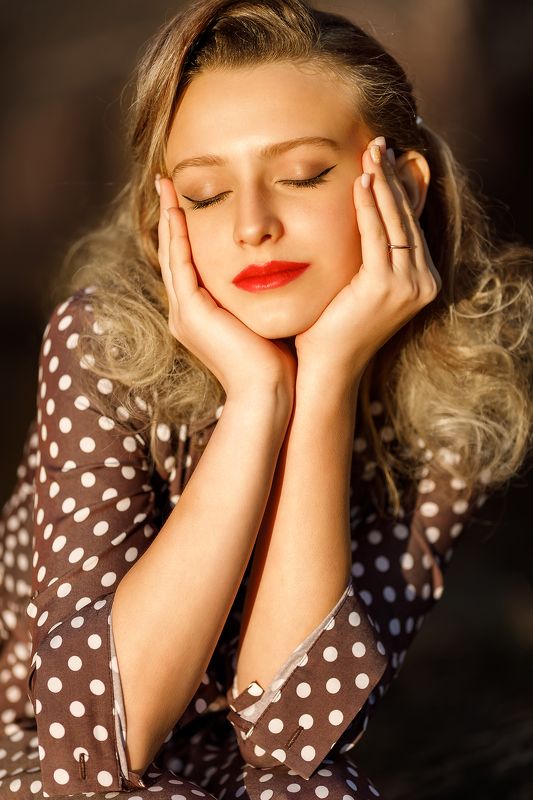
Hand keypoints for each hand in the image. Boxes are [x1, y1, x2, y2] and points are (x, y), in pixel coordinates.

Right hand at [156, 177, 296, 401]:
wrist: (269, 392)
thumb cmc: (277, 361)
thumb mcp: (266, 317)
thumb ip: (263, 293)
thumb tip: (282, 269)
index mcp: (202, 314)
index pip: (190, 263)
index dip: (187, 230)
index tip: (189, 200)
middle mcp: (187, 312)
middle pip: (173, 254)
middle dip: (170, 217)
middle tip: (167, 182)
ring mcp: (185, 313)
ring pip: (171, 254)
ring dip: (168, 218)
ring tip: (166, 185)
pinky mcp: (191, 313)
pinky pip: (180, 265)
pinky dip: (177, 236)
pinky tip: (178, 209)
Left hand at [293, 137, 441, 380]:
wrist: (328, 368)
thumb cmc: (332, 330)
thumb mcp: (356, 287)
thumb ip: (366, 257)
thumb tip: (359, 223)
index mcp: (420, 282)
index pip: (410, 226)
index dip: (397, 191)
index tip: (383, 162)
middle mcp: (423, 283)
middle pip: (407, 218)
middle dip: (392, 179)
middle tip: (379, 144)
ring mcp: (409, 285)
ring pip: (395, 222)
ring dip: (382, 184)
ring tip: (371, 153)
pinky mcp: (386, 286)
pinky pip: (377, 236)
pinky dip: (368, 207)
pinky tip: (360, 182)